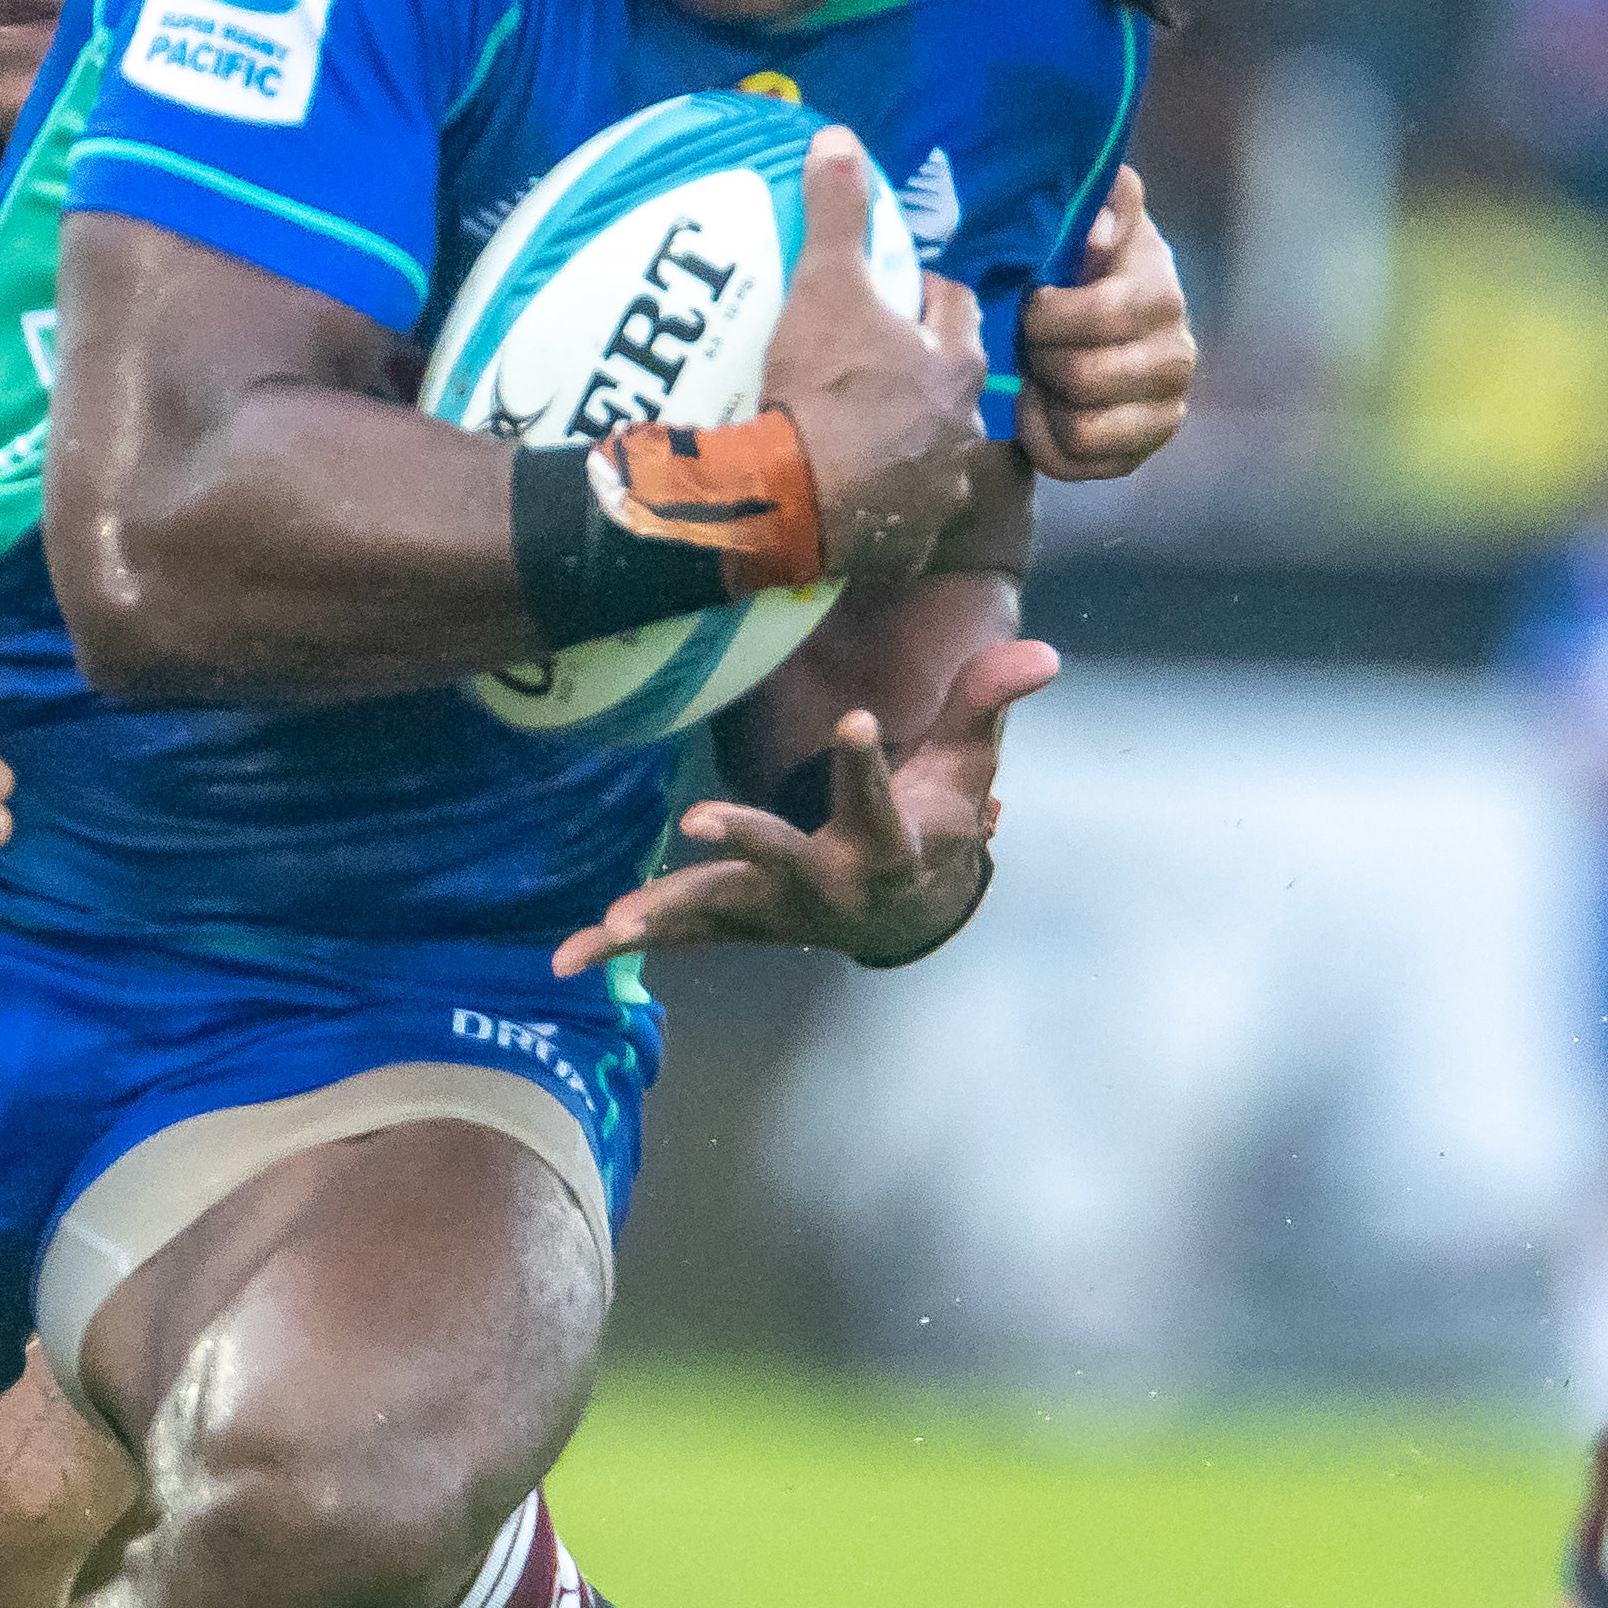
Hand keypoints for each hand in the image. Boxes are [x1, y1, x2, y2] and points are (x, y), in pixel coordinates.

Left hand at [553, 631, 1053, 973]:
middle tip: (697, 824)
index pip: (878, 800)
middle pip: (781, 862)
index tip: (858, 721)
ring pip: (716, 910)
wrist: (914, 915)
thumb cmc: (939, 827)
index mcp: (886, 845)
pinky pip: (678, 934)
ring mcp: (777, 910)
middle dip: (744, 843)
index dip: (868, 764)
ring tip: (610, 929)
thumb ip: (987, 705)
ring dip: (663, 914)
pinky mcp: (740, 923)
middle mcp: (826, 885)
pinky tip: (562, 958)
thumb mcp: (969, 769)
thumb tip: (1044, 649)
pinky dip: (621, 945)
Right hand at [756, 132, 991, 584]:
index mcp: (955, 362)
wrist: (790, 501)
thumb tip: (838, 139)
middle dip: (920, 368)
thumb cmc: (820, 388)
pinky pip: (904, 510)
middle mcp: (964, 427)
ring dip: (905, 435)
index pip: (956, 309)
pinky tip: (845, 488)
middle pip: (950, 381)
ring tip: (853, 426)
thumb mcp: (824, 286)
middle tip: (867, 360)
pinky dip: (884, 497)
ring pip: (932, 448)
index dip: (922, 297)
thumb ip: (837, 214)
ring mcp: (940, 489)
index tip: (887, 298)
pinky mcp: (910, 539)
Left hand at [1017, 164, 1194, 481]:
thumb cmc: (1081, 267)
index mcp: (1162, 297)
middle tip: (1026, 340)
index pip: (1105, 316)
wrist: (1091, 323)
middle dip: (1040, 358)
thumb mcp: (1093, 220)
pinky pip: (1074, 464)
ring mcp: (1164, 412)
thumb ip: (1107, 203)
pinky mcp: (1138, 454)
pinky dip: (1042, 439)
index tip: (1032, 299)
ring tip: (1036, 372)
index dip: (1050, 314)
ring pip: (1082, 430)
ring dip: (1043, 400)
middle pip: (1086, 379)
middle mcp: (1177, 358)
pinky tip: (1041, 406)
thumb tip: (1097, 232)